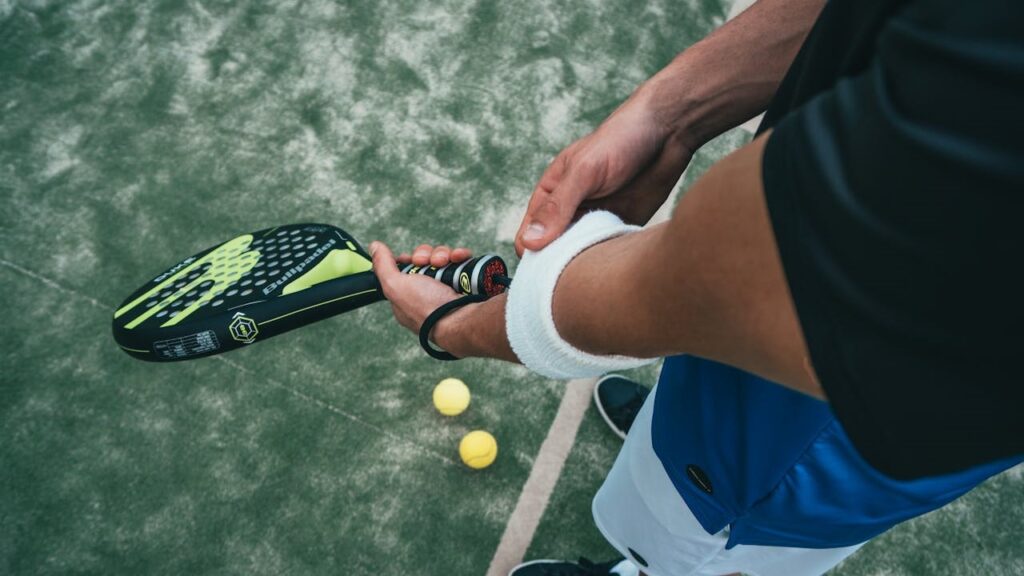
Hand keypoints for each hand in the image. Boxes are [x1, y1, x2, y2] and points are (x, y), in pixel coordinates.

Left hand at [369, 241, 472, 334]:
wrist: (460, 319)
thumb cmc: (426, 309)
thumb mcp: (395, 286)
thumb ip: (382, 265)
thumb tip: (374, 246)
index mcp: (407, 297)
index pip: (404, 271)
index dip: (408, 261)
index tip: (411, 260)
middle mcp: (426, 293)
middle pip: (424, 261)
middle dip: (426, 255)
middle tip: (428, 262)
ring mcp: (446, 288)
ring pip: (442, 258)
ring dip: (443, 254)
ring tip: (445, 262)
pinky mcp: (464, 282)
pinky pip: (460, 261)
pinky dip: (459, 257)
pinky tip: (458, 258)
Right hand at [514, 86, 694, 255]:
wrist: (668, 130)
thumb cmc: (620, 140)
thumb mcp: (584, 172)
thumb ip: (557, 207)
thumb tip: (529, 242)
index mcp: (552, 194)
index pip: (529, 235)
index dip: (532, 256)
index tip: (544, 273)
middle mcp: (571, 210)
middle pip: (554, 251)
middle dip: (559, 267)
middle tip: (571, 278)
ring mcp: (597, 220)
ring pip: (581, 256)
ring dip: (585, 266)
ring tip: (594, 272)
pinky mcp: (622, 227)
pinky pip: (608, 252)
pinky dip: (608, 262)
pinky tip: (615, 265)